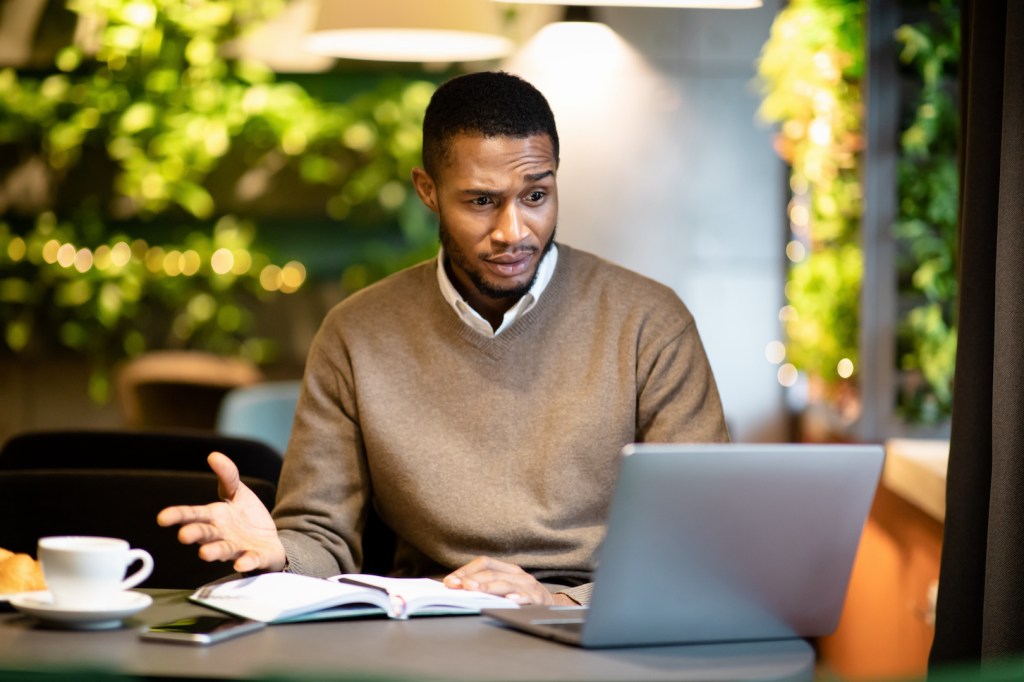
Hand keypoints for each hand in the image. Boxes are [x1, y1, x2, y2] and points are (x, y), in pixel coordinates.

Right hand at [156, 452, 285, 572]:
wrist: (270, 538)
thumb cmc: (247, 517)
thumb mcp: (238, 492)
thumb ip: (227, 476)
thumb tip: (213, 455)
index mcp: (214, 517)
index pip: (193, 515)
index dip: (178, 516)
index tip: (162, 518)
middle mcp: (221, 534)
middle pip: (205, 534)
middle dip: (194, 534)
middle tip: (184, 535)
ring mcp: (237, 547)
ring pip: (223, 550)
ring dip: (214, 552)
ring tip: (204, 553)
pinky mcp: (255, 557)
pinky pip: (250, 560)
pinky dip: (246, 562)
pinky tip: (240, 564)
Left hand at [443, 556, 576, 605]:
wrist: (553, 607)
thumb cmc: (521, 597)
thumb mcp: (505, 587)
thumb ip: (484, 585)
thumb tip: (454, 588)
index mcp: (507, 568)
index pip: (484, 562)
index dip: (466, 570)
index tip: (450, 582)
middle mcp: (517, 574)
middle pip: (492, 572)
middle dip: (473, 579)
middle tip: (459, 586)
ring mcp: (528, 586)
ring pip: (505, 584)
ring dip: (488, 587)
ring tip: (475, 589)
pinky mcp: (537, 599)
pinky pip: (526, 597)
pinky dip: (517, 598)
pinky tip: (508, 600)